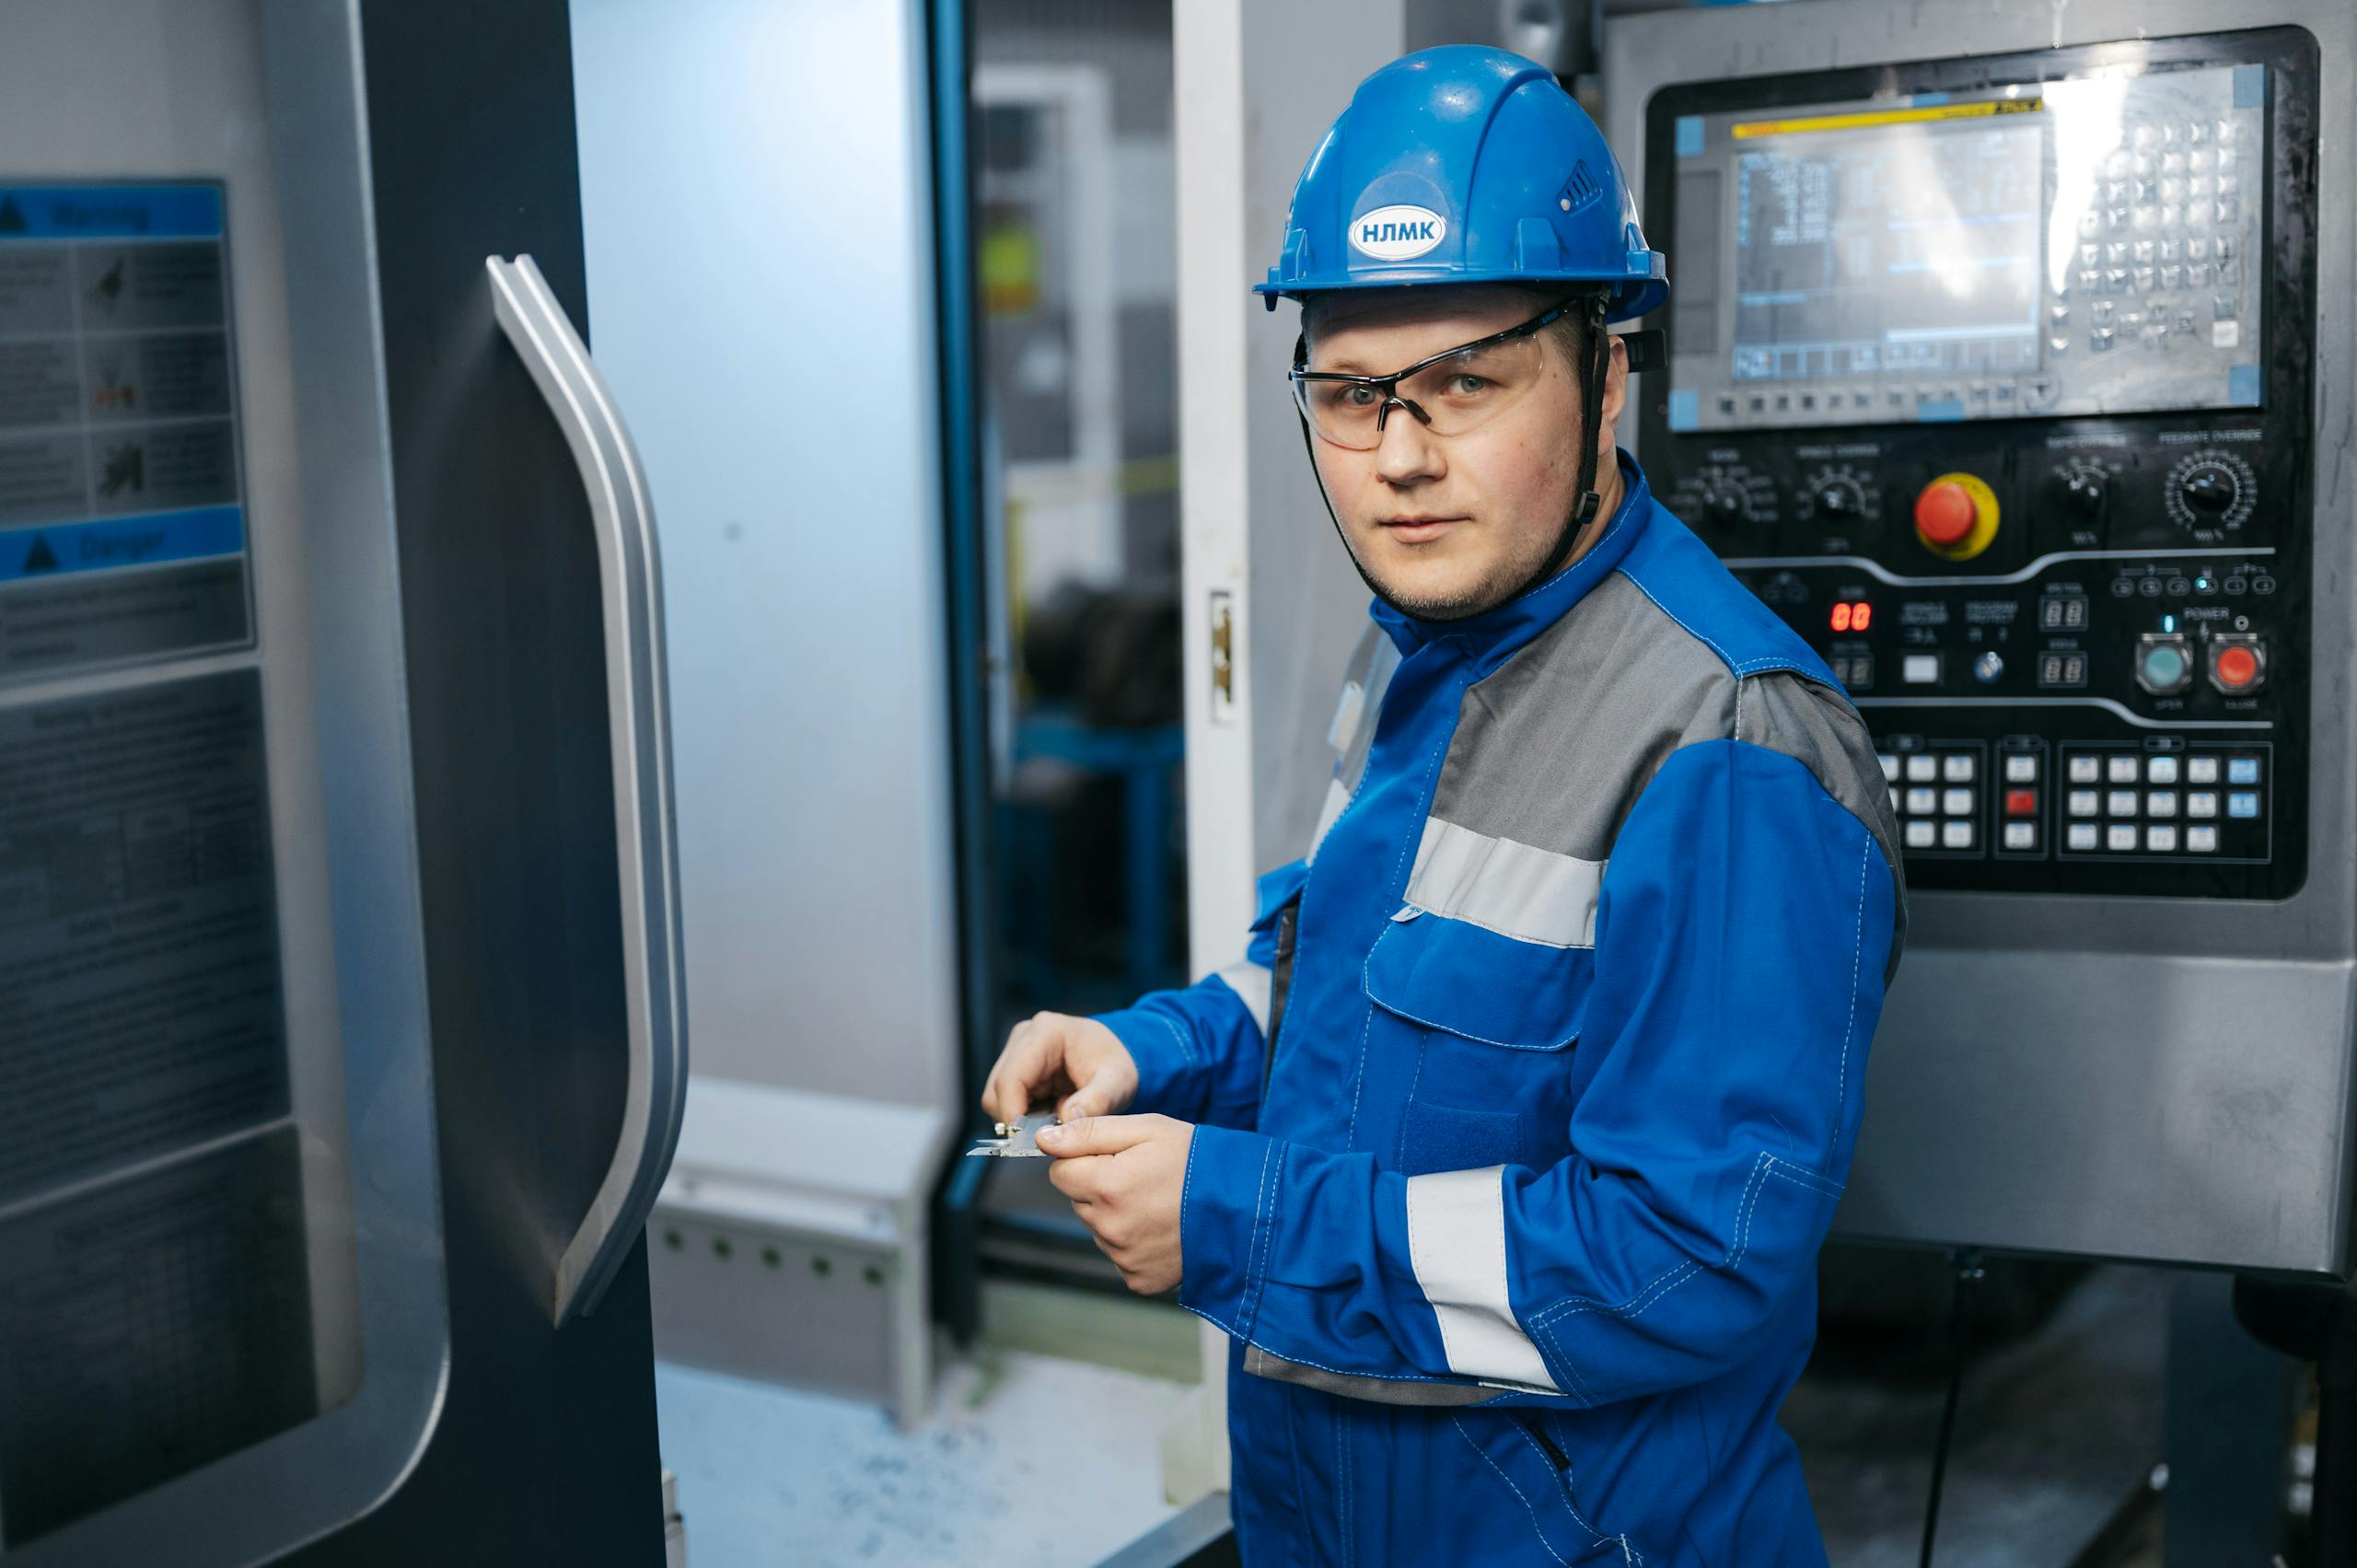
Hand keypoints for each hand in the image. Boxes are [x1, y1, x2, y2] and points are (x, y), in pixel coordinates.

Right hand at [980, 1011, 1138, 1124]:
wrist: (1121, 1053)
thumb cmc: (1118, 1063)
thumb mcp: (1117, 1084)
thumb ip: (1095, 1103)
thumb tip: (1066, 1123)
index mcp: (1047, 1032)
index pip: (1011, 1077)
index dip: (1013, 1112)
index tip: (1029, 1139)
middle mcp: (1024, 1037)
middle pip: (997, 1090)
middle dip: (1019, 1118)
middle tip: (1051, 1133)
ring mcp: (1016, 1052)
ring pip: (996, 1098)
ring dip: (1022, 1118)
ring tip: (1056, 1118)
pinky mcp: (1016, 1067)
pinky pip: (1006, 1100)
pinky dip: (1025, 1115)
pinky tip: (1050, 1113)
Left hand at [1040, 1114, 1192, 1295]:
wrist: (1247, 1208)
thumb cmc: (1199, 1162)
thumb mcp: (1147, 1129)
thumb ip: (1090, 1132)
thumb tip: (1044, 1140)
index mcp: (1107, 1186)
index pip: (1059, 1172)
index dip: (1083, 1159)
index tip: (1114, 1156)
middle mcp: (1110, 1228)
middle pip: (1079, 1201)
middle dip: (1100, 1187)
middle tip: (1142, 1177)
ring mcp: (1125, 1258)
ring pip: (1099, 1228)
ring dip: (1116, 1214)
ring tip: (1157, 1202)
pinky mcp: (1140, 1279)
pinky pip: (1120, 1255)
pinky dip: (1134, 1242)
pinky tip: (1161, 1228)